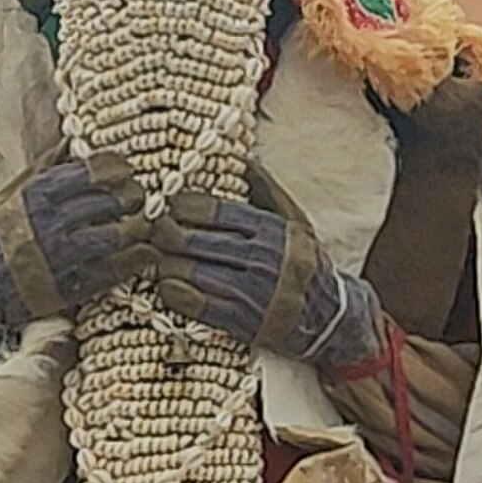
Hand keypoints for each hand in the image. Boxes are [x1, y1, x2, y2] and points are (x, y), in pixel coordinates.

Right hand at [10, 154, 146, 309]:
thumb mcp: (12, 194)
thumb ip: (45, 167)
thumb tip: (71, 139)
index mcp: (37, 194)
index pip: (92, 170)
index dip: (118, 168)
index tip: (126, 171)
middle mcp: (49, 223)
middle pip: (109, 201)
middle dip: (133, 197)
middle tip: (139, 199)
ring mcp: (61, 257)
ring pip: (116, 236)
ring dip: (138, 228)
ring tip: (144, 225)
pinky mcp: (70, 287)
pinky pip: (114, 270)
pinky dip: (136, 260)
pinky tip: (144, 254)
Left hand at [145, 191, 367, 362]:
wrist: (330, 317)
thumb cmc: (304, 264)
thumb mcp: (295, 222)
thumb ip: (267, 191)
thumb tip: (243, 159)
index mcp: (272, 230)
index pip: (218, 212)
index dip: (184, 206)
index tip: (168, 204)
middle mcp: (263, 260)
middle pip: (199, 241)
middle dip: (167, 233)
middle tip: (150, 229)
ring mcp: (252, 293)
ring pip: (194, 273)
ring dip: (166, 264)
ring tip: (153, 255)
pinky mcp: (244, 323)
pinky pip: (199, 306)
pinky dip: (175, 294)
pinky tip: (165, 285)